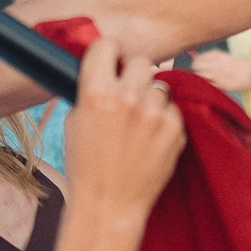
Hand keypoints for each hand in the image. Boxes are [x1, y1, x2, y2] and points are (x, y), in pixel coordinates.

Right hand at [62, 35, 186, 241]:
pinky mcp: (175, 129)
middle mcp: (128, 98)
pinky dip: (163, 119)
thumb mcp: (75, 121)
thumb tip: (107, 69)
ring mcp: (155, 114)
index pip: (107, 46)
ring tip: (138, 122)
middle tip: (128, 91)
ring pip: (160, 86)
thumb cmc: (85, 165)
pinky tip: (150, 138)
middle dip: (134, 73)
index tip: (111, 60)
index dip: (109, 53)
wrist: (109, 204)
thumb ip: (92, 90)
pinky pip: (172, 110)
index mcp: (96, 92)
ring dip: (151, 98)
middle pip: (142, 61)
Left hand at [189, 50, 250, 91]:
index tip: (197, 63)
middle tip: (197, 71)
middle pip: (197, 65)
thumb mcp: (228, 58)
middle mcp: (217, 64)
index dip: (197, 60)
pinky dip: (205, 85)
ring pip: (200, 76)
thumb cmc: (242, 66)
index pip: (201, 57)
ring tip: (202, 79)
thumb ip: (214, 59)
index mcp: (219, 56)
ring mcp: (218, 75)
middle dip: (196, 68)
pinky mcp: (221, 85)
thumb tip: (198, 58)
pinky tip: (208, 85)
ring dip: (199, 77)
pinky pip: (207, 85)